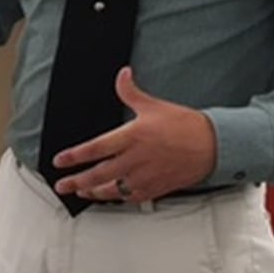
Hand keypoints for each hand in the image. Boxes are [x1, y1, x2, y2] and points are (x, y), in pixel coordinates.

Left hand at [51, 68, 217, 202]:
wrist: (213, 145)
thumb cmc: (185, 126)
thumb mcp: (154, 105)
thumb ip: (131, 92)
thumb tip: (122, 75)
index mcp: (133, 137)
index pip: (96, 148)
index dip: (75, 156)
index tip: (60, 160)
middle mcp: (136, 159)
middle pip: (99, 174)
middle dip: (77, 181)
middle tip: (62, 185)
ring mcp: (146, 176)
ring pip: (113, 189)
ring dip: (94, 192)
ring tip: (81, 192)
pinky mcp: (156, 188)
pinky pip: (131, 197)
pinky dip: (117, 198)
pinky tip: (109, 196)